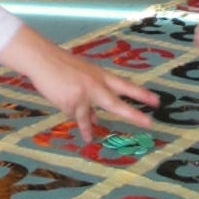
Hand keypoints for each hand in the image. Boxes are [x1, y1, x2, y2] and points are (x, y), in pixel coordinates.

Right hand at [0, 25, 156, 141]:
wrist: (42, 60)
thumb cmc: (62, 67)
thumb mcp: (83, 78)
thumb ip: (92, 97)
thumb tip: (96, 120)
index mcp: (100, 75)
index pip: (125, 86)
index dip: (141, 95)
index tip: (156, 102)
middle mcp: (95, 85)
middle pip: (115, 104)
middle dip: (132, 115)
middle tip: (149, 123)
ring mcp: (82, 95)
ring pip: (87, 116)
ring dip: (86, 126)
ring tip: (90, 138)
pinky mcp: (70, 102)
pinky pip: (73, 115)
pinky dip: (70, 114)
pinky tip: (70, 116)